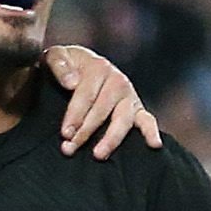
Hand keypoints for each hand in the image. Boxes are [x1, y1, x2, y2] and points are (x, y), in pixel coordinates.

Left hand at [43, 44, 161, 158]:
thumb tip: (72, 83)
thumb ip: (59, 64)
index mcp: (98, 67)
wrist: (81, 65)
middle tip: (69, 148)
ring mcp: (129, 96)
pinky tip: (154, 145)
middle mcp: (117, 81)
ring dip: (111, 139)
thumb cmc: (67, 65)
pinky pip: (147, 120)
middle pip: (102, 110)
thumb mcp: (56, 56)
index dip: (75, 115)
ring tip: (98, 155)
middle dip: (85, 131)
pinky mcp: (136, 109)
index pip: (86, 95)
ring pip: (123, 119)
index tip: (65, 133)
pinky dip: (151, 132)